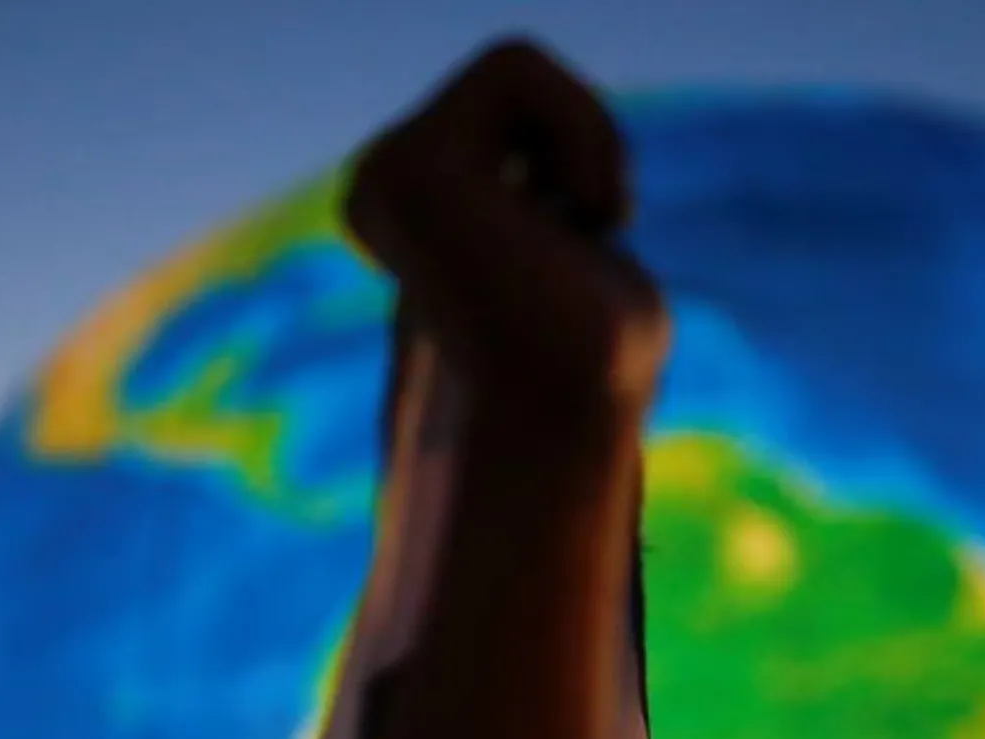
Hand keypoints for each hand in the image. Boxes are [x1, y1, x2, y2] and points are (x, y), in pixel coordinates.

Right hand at [345, 38, 670, 417]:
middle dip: (588, 140)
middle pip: (519, 82)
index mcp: (420, 218)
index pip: (518, 117)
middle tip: (596, 229)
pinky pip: (516, 66)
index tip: (595, 236)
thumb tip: (568, 209)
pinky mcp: (408, 166)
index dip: (583, 159)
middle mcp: (389, 191)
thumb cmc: (590, 379)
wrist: (562, 426)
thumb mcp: (594, 270)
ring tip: (587, 226)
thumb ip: (563, 216)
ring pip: (516, 68)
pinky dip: (581, 126)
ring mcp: (389, 177)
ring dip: (589, 135)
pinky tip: (579, 217)